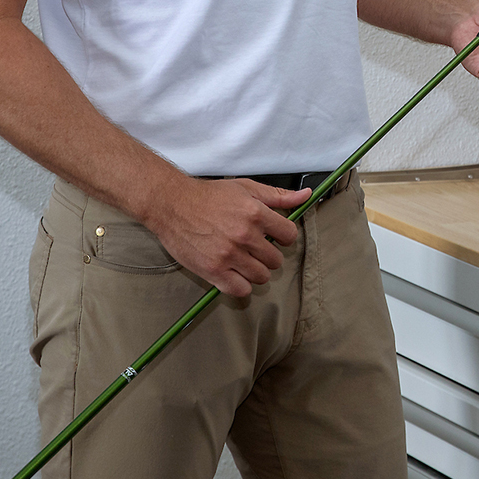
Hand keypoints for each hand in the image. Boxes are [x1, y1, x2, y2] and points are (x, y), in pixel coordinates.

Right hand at [144, 177, 308, 297]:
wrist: (172, 204)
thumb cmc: (209, 196)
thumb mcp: (246, 188)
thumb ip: (278, 196)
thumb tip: (306, 196)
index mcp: (255, 214)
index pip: (289, 236)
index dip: (283, 236)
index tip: (273, 235)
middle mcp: (244, 236)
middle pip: (276, 260)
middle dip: (268, 254)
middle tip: (255, 248)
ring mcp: (229, 255)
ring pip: (261, 277)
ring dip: (256, 271)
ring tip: (244, 260)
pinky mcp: (213, 271)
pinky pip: (240, 290)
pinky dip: (241, 285)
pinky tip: (234, 273)